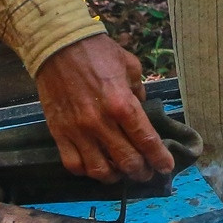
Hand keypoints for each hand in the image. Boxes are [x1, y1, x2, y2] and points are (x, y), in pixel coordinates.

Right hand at [34, 35, 174, 183]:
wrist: (57, 45)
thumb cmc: (97, 51)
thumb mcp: (129, 65)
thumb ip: (138, 90)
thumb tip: (141, 107)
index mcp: (122, 104)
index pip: (146, 141)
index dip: (159, 159)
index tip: (165, 167)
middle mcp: (101, 123)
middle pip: (126, 161)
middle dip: (141, 171)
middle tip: (146, 172)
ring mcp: (78, 131)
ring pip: (100, 170)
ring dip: (115, 176)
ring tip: (121, 173)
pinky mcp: (59, 133)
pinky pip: (74, 164)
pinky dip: (87, 171)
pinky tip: (95, 165)